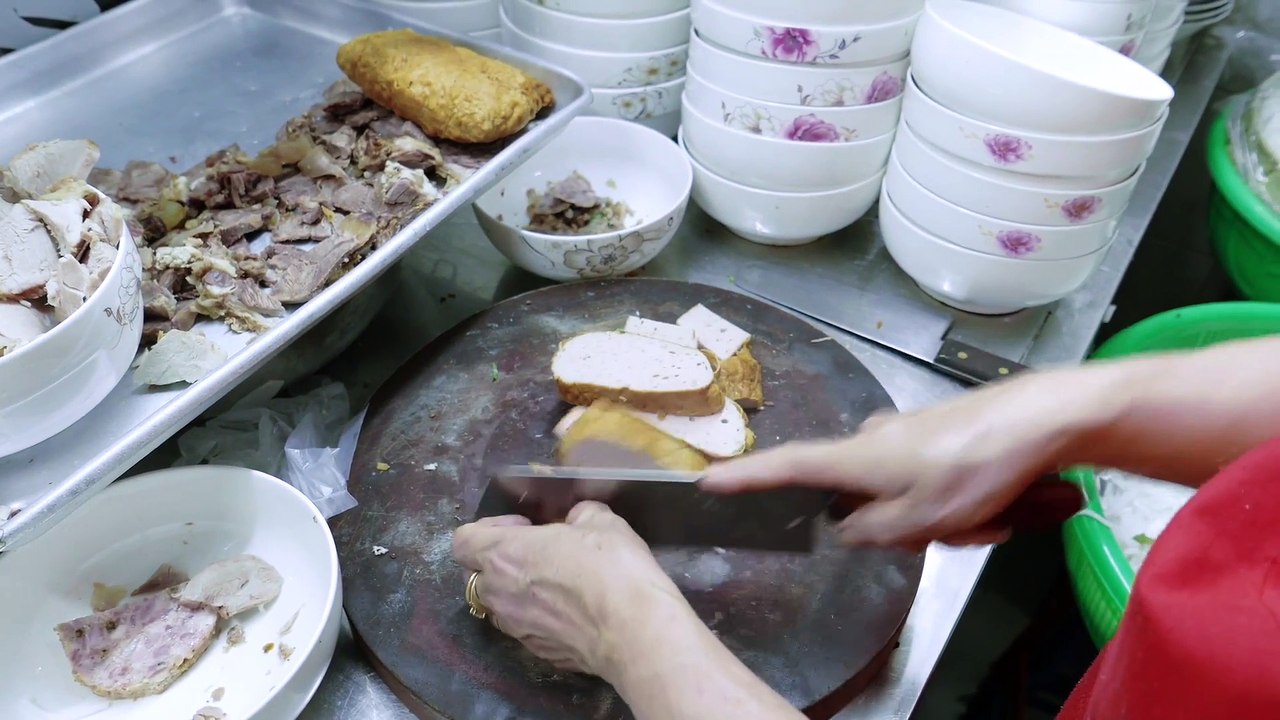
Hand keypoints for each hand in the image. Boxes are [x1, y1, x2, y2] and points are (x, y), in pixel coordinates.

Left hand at [452, 501, 685, 678]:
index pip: (463, 541)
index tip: (523, 527)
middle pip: (474, 576)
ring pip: (498, 606)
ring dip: (516, 592)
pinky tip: (572, 611)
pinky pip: (525, 628)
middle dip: (498, 562)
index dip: (488, 528)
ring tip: (555, 583)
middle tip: (536, 553)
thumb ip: (578, 515)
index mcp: (504, 554)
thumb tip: (576, 520)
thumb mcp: (600, 521)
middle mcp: (499, 594)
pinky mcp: (537, 652)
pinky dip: (538, 617)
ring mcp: (516, 628)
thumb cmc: (612, 567)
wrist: (634, 632)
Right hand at [702, 369, 1116, 548]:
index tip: (708, 479)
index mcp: (857, 457)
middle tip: (949, 531)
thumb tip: (850, 529)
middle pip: (861, 499)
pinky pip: (933, 484)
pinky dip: (959, 503)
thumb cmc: (972, 467)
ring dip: (941, 519)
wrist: (1043, 421)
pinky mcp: (939, 434)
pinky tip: (997, 505)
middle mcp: (873, 440)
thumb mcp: (921, 520)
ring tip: (987, 519)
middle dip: (901, 526)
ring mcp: (907, 435)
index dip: (748, 476)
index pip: (788, 467)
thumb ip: (875, 533)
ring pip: (905, 498)